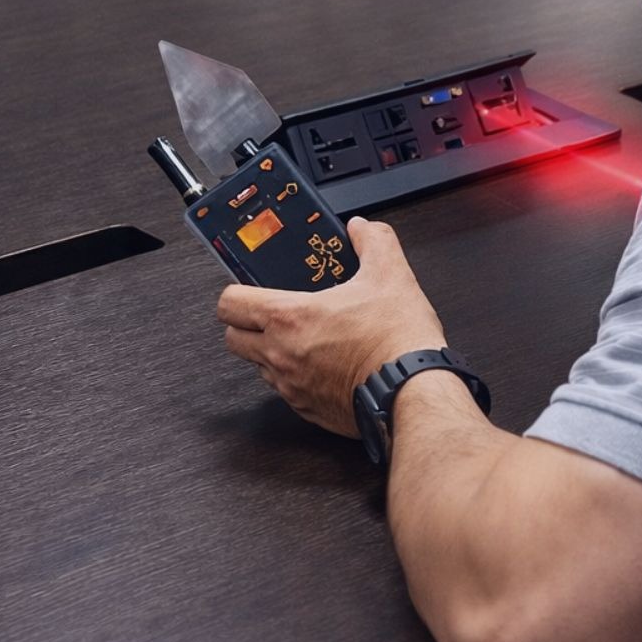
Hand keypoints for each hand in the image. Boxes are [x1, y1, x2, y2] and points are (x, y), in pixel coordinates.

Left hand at [217, 217, 446, 436]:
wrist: (413, 390)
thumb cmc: (397, 340)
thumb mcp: (391, 275)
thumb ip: (373, 242)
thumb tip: (363, 230)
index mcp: (290, 317)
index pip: (229, 304)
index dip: (235, 293)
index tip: (249, 291)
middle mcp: (281, 354)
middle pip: (232, 339)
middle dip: (246, 326)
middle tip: (272, 317)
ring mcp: (291, 387)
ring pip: (258, 368)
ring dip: (272, 353)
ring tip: (306, 341)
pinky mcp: (307, 411)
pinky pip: (286, 393)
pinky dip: (297, 379)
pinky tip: (325, 367)